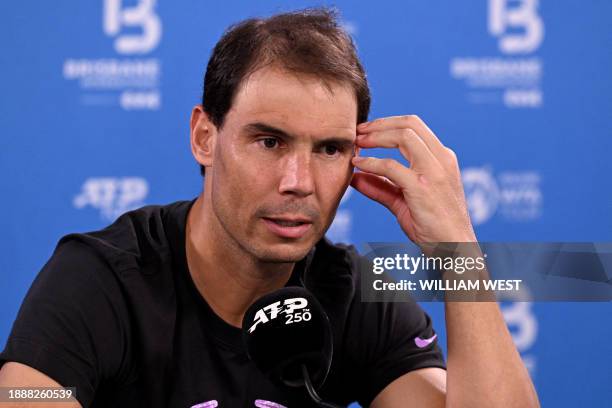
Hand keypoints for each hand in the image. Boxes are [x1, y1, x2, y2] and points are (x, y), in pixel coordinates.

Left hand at [351, 115, 475, 246]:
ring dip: (375, 137)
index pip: (414, 126)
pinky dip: (371, 162)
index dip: (387, 123)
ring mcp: (434, 172)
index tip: (367, 131)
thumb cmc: (433, 227)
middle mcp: (441, 159)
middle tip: (358, 132)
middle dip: (379, 124)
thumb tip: (355, 177)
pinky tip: (358, 165)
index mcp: (442, 158)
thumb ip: (381, 187)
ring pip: (403, 137)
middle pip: (409, 124)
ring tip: (357, 144)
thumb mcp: (404, 202)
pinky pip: (391, 166)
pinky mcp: (422, 187)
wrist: (455, 250)